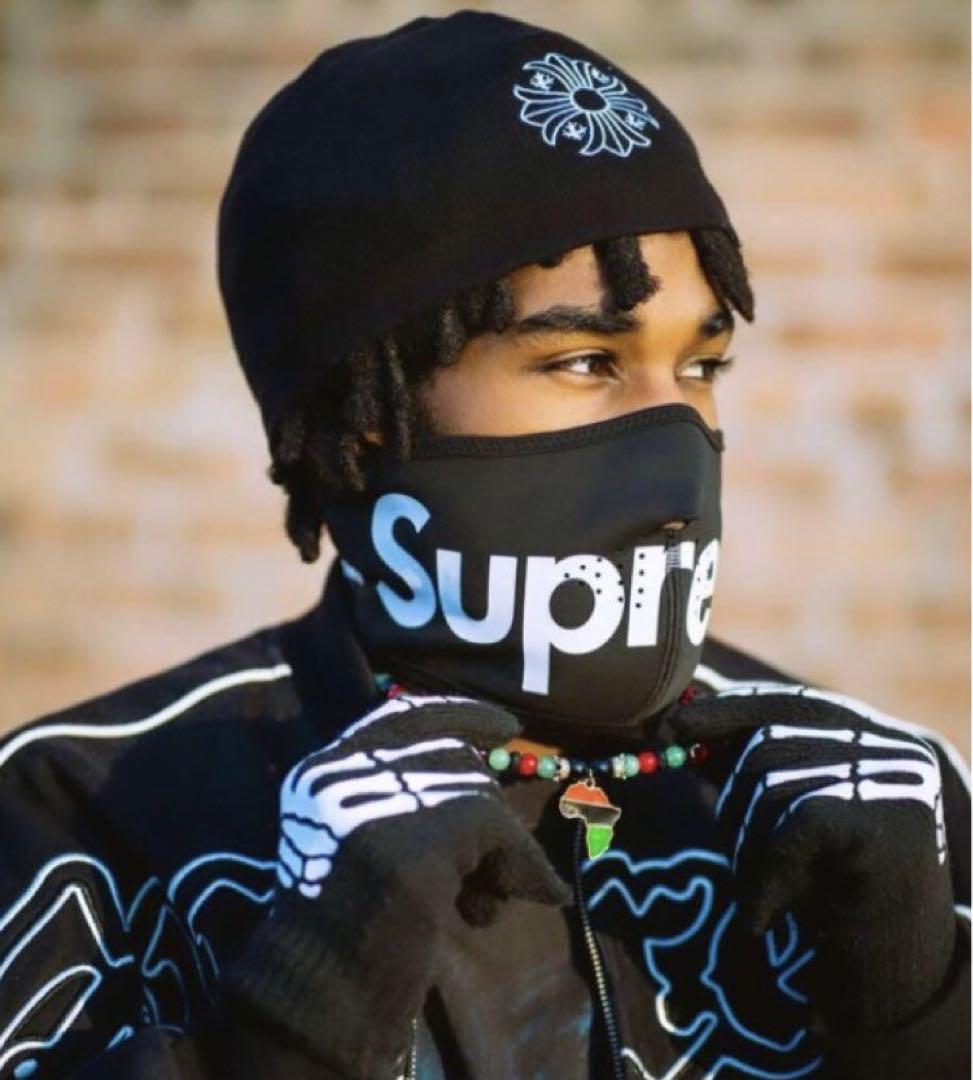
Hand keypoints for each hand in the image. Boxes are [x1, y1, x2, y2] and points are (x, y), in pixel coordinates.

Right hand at [228, 692, 567, 1076]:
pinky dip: (521, 866)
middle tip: (486, 870)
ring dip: (494, 848)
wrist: (312, 984)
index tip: (503, 725)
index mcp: (324, 771)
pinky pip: (499, 830)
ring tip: (477, 900)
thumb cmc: (326, 930)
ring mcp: (387, 797)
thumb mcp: (348, 848)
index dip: (458, 715)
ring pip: (476, 792)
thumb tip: (473, 777)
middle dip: (479, 810)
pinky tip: (518, 903)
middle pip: (449, 758)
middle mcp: (352, 769)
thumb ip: (392, 807)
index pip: (403, 716)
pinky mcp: (425, 832)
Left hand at [670, 682, 955, 1032]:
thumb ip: (738, 767)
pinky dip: (763, 873)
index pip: (785, 702)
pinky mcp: (891, 818)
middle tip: (730, 852)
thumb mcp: (779, 819)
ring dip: (745, 847)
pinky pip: (793, 824)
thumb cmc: (829, 885)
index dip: (724, 710)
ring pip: (771, 782)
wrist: (891, 965)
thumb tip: (673, 723)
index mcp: (869, 734)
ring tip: (760, 894)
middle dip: (730, 798)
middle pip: (768, 741)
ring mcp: (897, 778)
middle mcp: (891, 745)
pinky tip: (761, 915)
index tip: (670, 728)